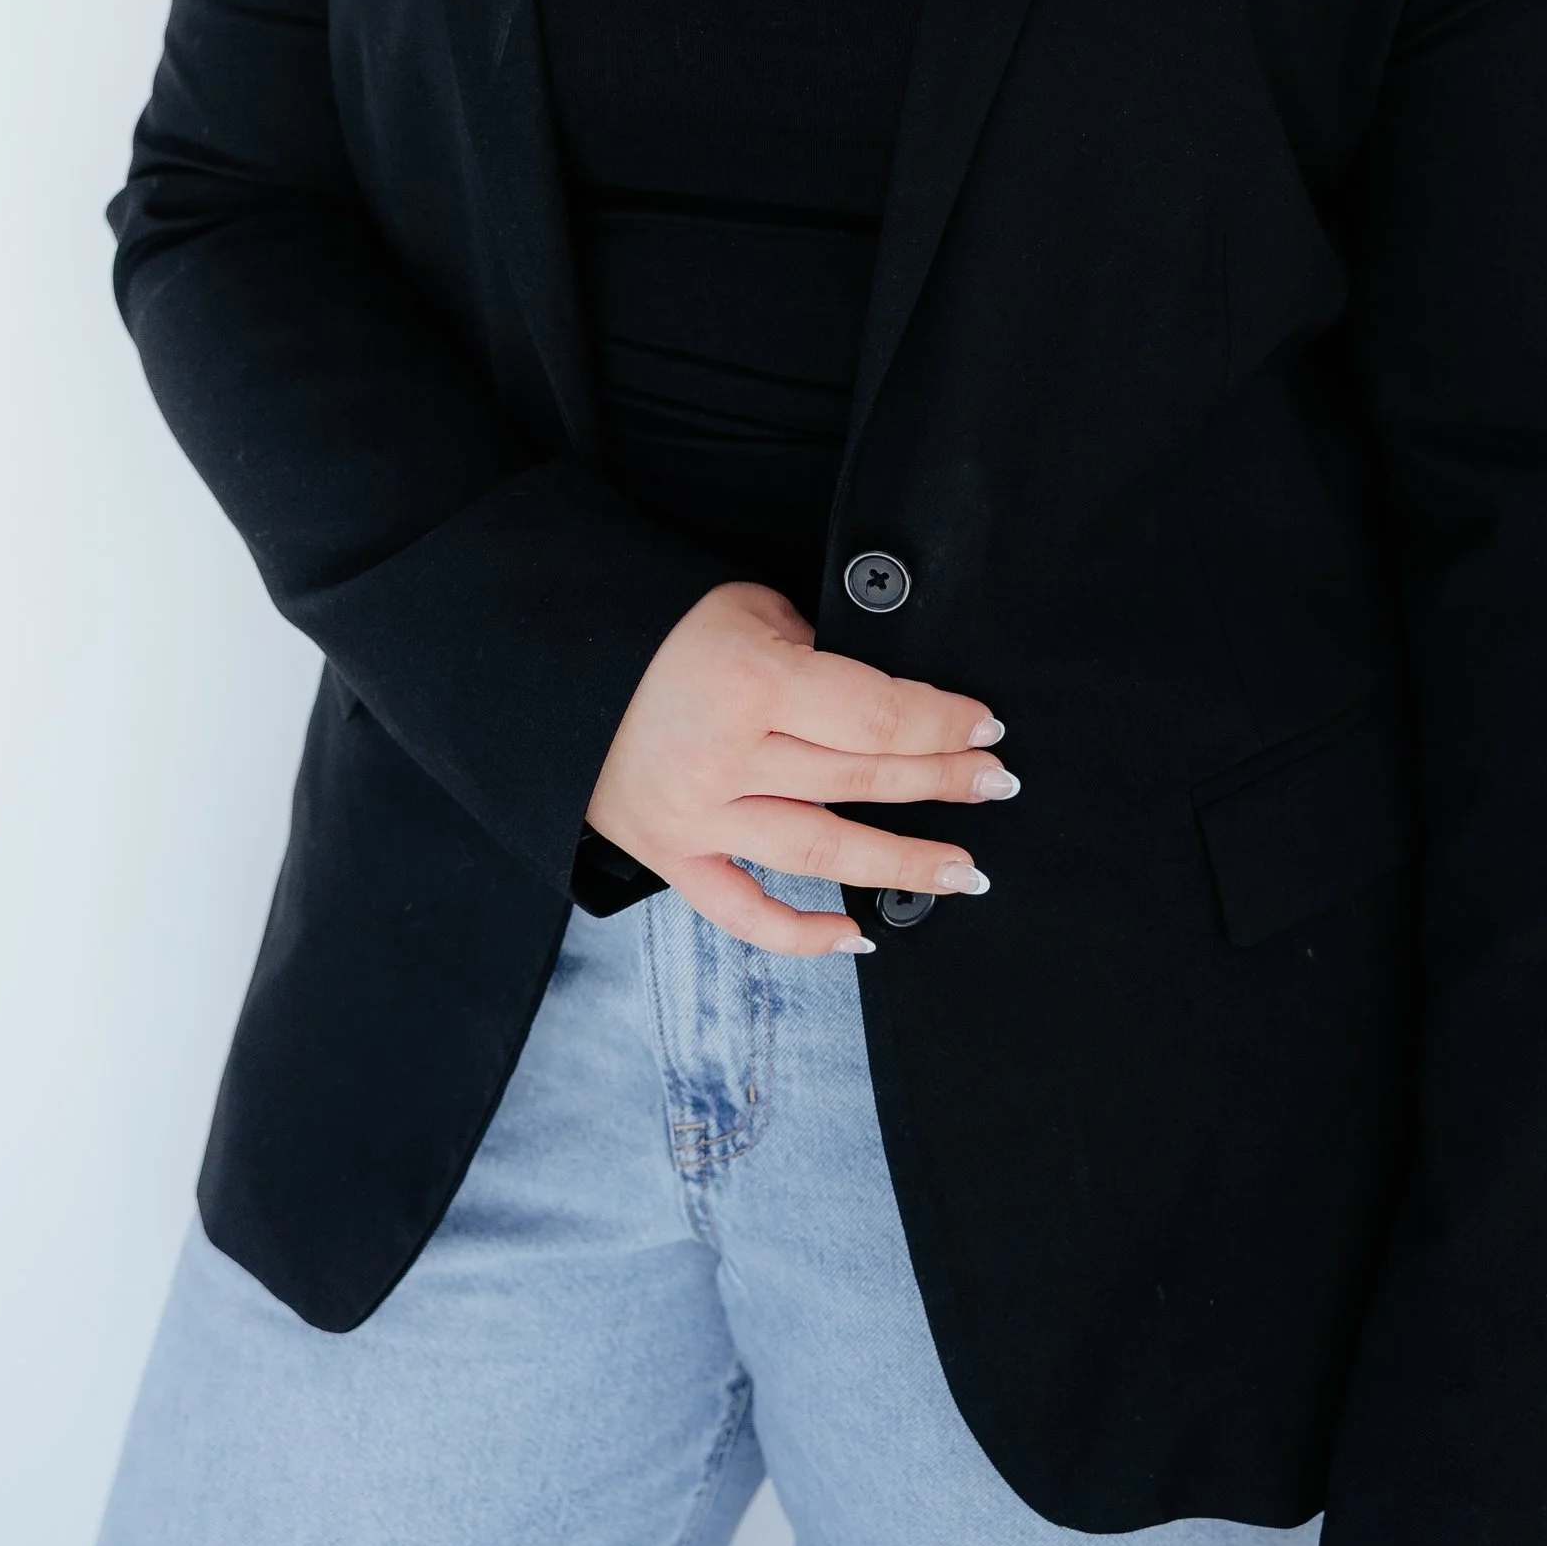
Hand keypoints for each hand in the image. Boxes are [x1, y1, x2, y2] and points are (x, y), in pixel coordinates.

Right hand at [586, 579, 1017, 953]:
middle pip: (861, 776)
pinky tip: (859, 937)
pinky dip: (800, 934)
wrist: (550, 665)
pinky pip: (743, 912)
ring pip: (822, 850)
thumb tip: (877, 693)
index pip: (874, 712)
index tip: (986, 727)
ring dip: (901, 863)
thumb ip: (812, 650)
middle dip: (941, 780)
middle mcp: (725, 757)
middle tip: (996, 784)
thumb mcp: (743, 607)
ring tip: (965, 872)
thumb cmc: (658, 628)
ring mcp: (696, 816)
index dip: (941, 721)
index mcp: (749, 682)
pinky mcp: (670, 857)